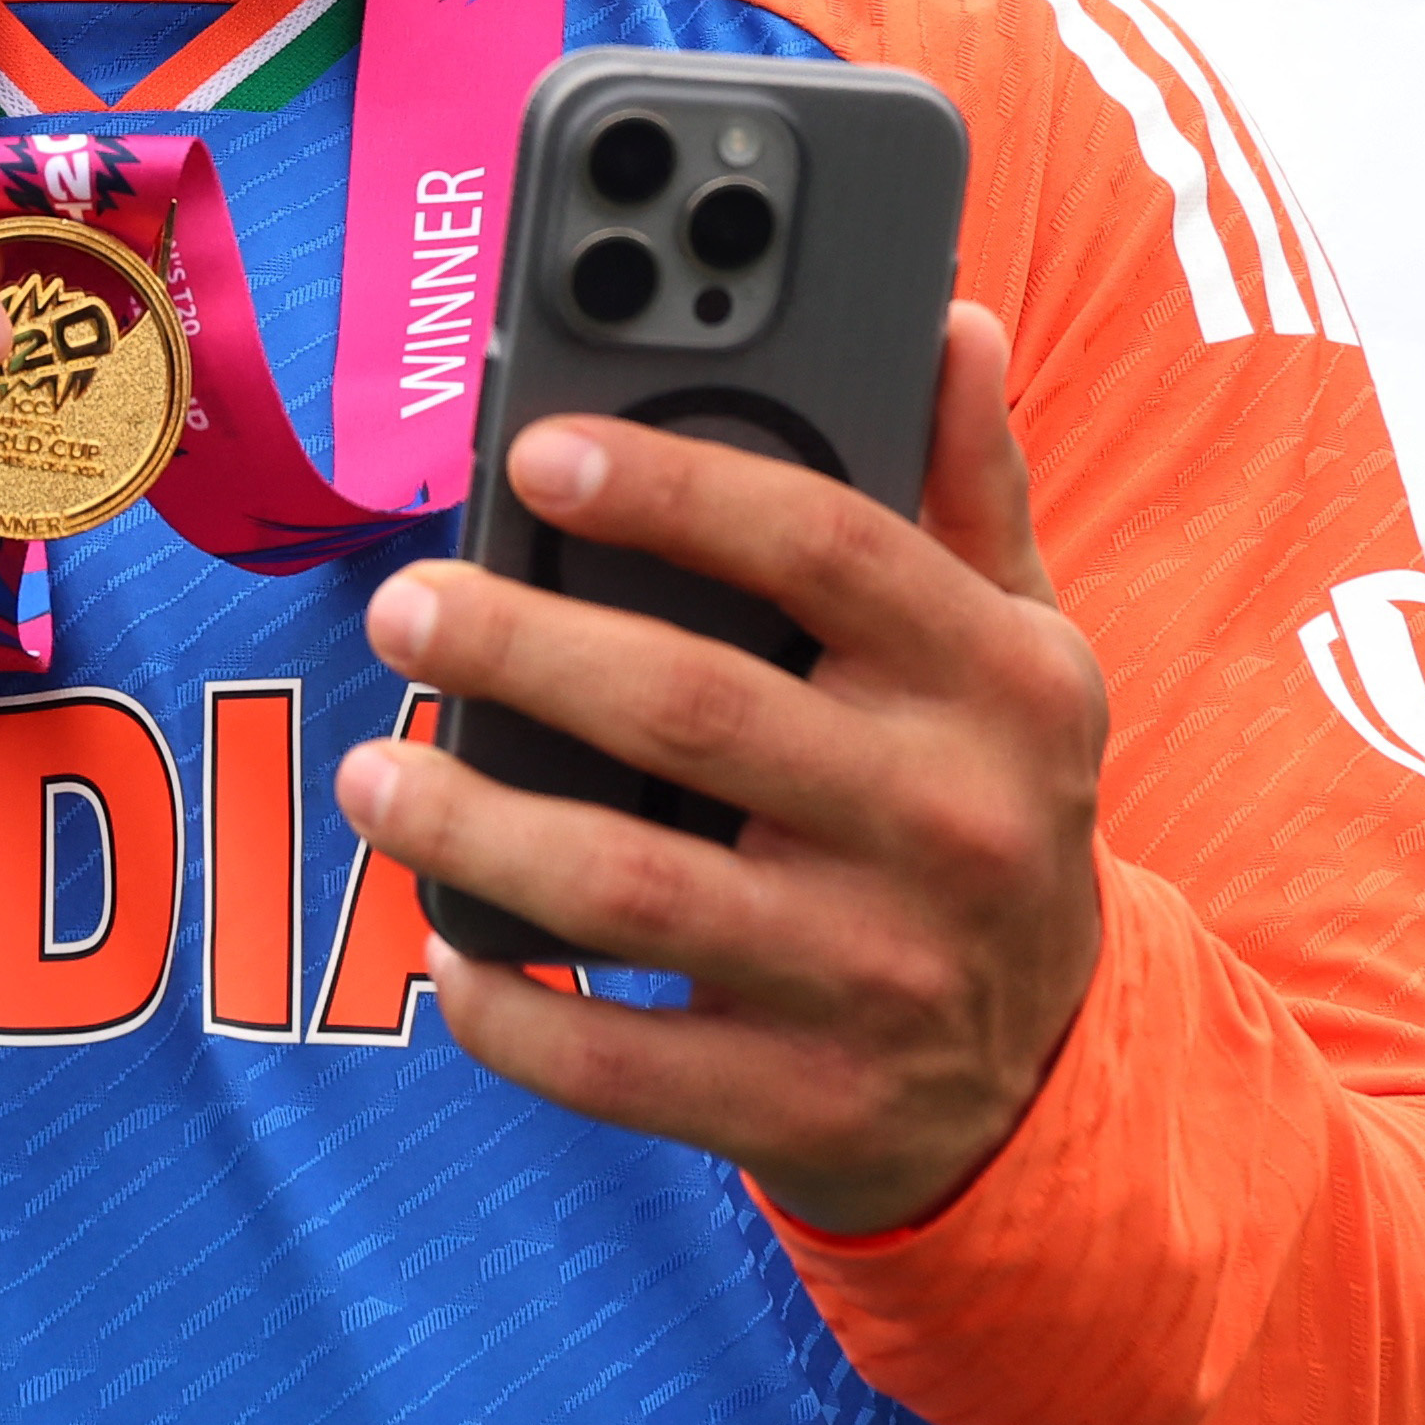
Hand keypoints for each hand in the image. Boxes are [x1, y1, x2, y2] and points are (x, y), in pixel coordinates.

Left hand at [330, 302, 1104, 1237]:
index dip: (673, 487)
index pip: (825, 548)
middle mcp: (951, 824)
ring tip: (373, 772)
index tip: (541, 450)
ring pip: (629, 887)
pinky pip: (621, 1064)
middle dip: (519, 646)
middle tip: (403, 608)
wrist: (1051, 1070)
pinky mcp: (809, 1105)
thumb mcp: (1023, 647)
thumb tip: (951, 319)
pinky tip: (445, 948)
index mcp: (1001, 683)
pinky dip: (510, 1009)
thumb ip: (970, 487)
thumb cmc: (989, 800)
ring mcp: (878, 975)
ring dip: (472, 824)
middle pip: (692, 706)